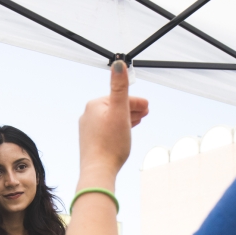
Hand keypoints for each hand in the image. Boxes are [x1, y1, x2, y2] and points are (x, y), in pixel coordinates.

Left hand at [78, 61, 149, 185]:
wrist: (99, 170)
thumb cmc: (111, 143)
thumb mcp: (120, 111)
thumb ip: (120, 87)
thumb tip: (118, 64)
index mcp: (94, 105)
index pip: (120, 98)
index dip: (136, 102)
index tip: (148, 107)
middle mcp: (87, 115)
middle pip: (115, 107)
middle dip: (131, 109)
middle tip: (146, 112)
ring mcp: (87, 129)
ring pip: (111, 119)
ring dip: (126, 118)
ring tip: (138, 121)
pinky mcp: (90, 142)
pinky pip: (107, 130)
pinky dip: (118, 128)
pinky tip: (123, 133)